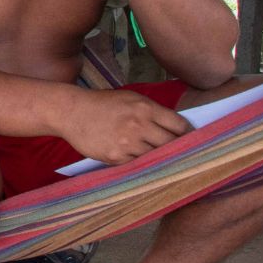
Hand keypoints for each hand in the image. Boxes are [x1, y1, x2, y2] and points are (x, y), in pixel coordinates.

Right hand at [58, 88, 190, 165]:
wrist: (71, 112)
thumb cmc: (103, 104)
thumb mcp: (130, 99)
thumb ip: (153, 112)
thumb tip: (177, 127)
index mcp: (145, 108)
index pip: (180, 126)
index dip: (188, 134)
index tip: (190, 140)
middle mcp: (139, 125)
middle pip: (172, 144)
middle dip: (177, 149)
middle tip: (181, 154)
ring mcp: (127, 143)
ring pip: (156, 157)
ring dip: (158, 158)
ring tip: (159, 158)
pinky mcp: (116, 157)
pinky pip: (137, 164)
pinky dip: (140, 162)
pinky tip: (137, 159)